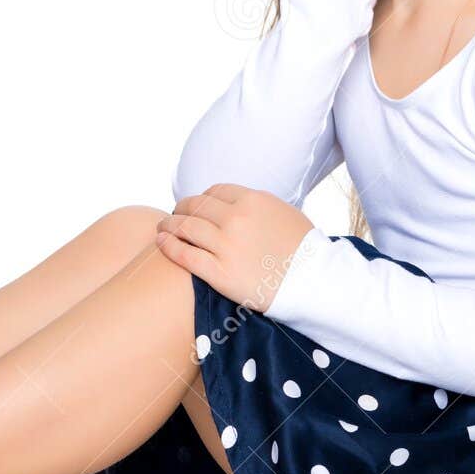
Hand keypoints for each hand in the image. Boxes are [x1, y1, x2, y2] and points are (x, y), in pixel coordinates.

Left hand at [154, 183, 314, 313]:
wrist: (314, 282)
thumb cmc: (305, 250)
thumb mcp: (284, 213)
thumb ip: (258, 206)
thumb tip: (238, 203)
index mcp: (253, 200)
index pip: (215, 191)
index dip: (202, 198)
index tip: (196, 206)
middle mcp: (236, 218)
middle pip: (196, 206)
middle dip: (181, 209)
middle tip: (174, 216)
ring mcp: (226, 245)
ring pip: (185, 227)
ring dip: (169, 225)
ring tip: (162, 228)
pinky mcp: (219, 272)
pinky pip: (184, 255)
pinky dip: (168, 246)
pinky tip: (160, 243)